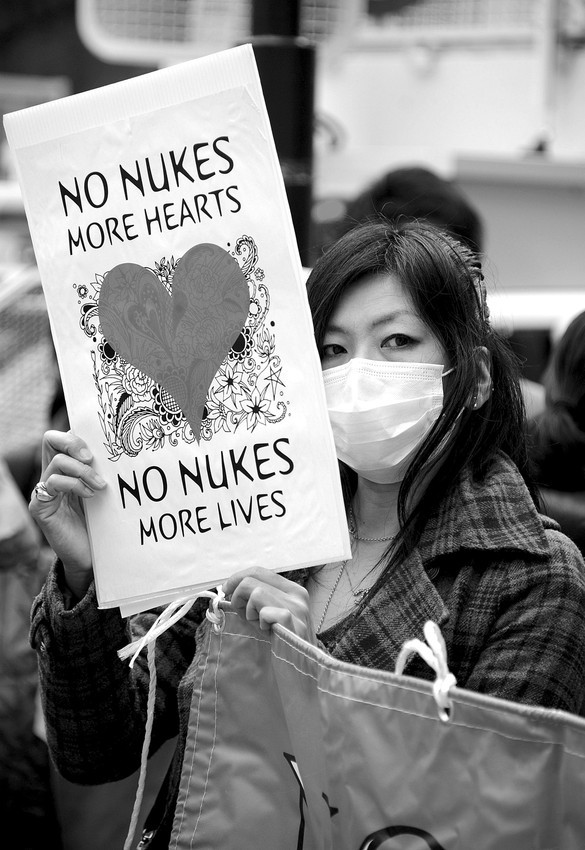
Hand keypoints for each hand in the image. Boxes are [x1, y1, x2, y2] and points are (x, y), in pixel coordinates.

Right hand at [29, 430, 105, 597]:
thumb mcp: (102, 491)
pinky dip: (73, 485)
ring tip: (99, 486)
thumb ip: (102, 471)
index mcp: (65, 469)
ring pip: (57, 462)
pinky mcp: (40, 507)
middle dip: (73, 443)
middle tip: (91, 458)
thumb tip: (118, 446)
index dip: (77, 435)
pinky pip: (52, 483)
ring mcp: (43, 491)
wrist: (91, 556)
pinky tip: (89, 495)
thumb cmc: (100, 522)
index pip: (62, 438)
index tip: (99, 447)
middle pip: (50, 440)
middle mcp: (51, 475)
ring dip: (82, 471)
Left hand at [222, 567, 315, 643]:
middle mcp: (298, 596)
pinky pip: (265, 611)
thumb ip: (257, 599)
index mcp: (293, 590)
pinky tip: (268, 633)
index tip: (227, 592)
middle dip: (238, 596)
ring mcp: (298, 609)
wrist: (301, 677)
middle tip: (244, 616)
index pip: (259, 571)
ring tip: (259, 627)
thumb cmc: (282, 647)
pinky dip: (260, 622)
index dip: (237, 579)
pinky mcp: (294, 624)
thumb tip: (230, 588)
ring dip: (249, 611)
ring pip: (256, 592)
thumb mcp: (270, 617)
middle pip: (252, 579)